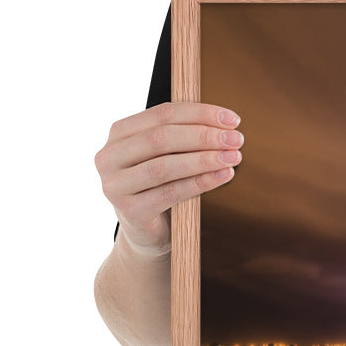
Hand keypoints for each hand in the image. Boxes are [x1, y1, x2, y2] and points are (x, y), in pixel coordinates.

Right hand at [95, 102, 243, 256]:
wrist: (147, 231)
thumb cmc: (161, 185)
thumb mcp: (169, 155)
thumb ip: (186, 135)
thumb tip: (227, 124)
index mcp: (119, 134)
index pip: (163, 113)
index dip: (200, 113)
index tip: (233, 120)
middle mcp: (109, 157)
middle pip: (162, 138)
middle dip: (204, 136)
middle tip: (236, 139)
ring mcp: (115, 185)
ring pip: (165, 166)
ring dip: (204, 159)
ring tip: (234, 157)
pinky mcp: (130, 211)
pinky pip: (171, 193)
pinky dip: (200, 183)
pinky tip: (223, 176)